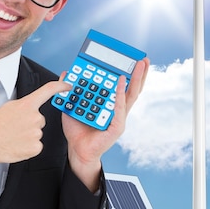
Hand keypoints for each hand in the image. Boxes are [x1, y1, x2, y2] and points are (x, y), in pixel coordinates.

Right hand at [0, 80, 71, 174]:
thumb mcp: (8, 107)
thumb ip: (23, 106)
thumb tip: (30, 109)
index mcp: (27, 105)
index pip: (49, 90)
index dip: (61, 87)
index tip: (68, 86)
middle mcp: (35, 117)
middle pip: (40, 119)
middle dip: (30, 123)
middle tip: (15, 127)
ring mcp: (36, 133)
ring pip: (37, 133)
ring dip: (28, 135)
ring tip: (12, 136)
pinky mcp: (36, 147)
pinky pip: (36, 145)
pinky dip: (28, 146)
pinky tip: (17, 144)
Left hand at [62, 58, 149, 190]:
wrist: (76, 149)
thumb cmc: (77, 130)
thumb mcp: (72, 105)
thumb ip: (70, 90)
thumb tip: (67, 74)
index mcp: (109, 104)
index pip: (122, 86)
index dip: (128, 73)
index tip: (132, 59)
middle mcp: (117, 110)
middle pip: (132, 89)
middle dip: (139, 73)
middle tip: (143, 59)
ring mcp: (119, 118)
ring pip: (131, 96)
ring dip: (136, 80)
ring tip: (140, 66)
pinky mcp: (117, 126)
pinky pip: (119, 108)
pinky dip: (120, 94)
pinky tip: (121, 83)